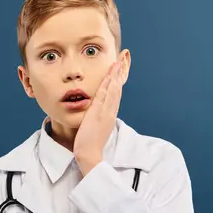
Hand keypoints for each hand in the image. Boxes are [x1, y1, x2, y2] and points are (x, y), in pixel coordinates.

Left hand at [74, 59, 125, 174]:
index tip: (120, 67)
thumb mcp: (94, 129)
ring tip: (120, 60)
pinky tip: (111, 74)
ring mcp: (105, 112)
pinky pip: (105, 95)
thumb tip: (93, 115)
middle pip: (117, 87)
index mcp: (109, 114)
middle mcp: (110, 111)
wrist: (89, 155)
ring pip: (113, 89)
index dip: (118, 79)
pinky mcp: (99, 113)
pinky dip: (109, 84)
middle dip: (121, 71)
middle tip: (124, 57)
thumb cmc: (89, 145)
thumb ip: (95, 120)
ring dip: (117, 73)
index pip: (115, 93)